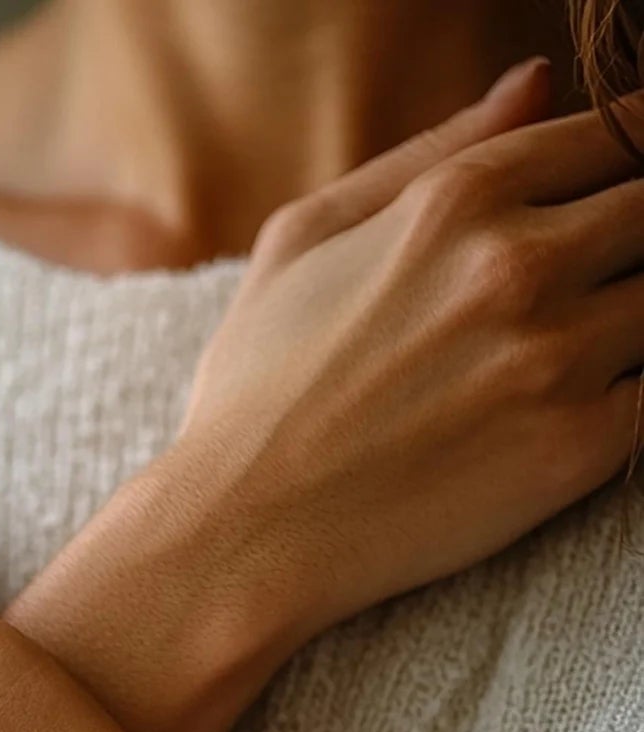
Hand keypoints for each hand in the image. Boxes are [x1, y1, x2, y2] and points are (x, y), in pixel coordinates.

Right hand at [154, 61, 643, 647]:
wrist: (241, 534)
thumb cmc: (254, 389)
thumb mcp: (301, 240)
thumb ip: (428, 150)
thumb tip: (537, 82)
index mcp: (456, 201)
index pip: (618, 133)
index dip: (629, 158)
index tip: (607, 198)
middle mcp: (519, 267)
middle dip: (633, 240)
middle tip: (575, 290)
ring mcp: (558, 358)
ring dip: (626, 321)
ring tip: (551, 359)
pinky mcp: (580, 448)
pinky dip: (623, 395)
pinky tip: (554, 415)